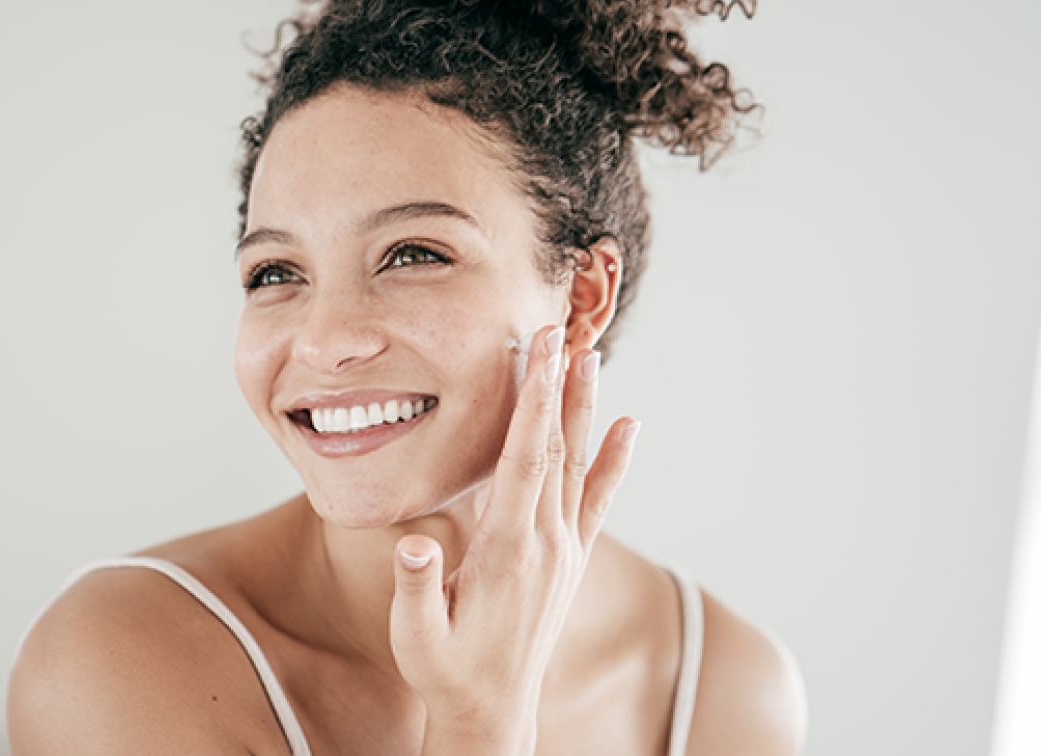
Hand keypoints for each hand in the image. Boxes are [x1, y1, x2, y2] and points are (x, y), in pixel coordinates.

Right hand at [388, 325, 639, 754]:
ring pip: (579, 464)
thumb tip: (412, 548)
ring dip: (585, 408)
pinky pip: (599, 499)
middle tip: (563, 330)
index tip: (539, 354)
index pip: (525, 461)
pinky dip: (616, 460)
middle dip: (559, 386)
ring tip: (590, 356)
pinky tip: (629, 426)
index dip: (533, 404)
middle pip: (557, 449)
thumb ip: (415, 589)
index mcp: (507, 551)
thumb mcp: (416, 637)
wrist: (493, 711)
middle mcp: (546, 544)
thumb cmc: (446, 670)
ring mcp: (564, 550)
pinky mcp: (571, 559)